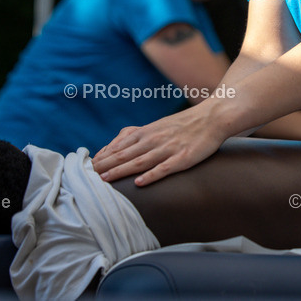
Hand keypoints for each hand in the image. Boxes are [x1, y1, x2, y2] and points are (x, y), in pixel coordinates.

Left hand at [92, 103, 228, 185]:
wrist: (213, 117)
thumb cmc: (185, 124)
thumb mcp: (158, 125)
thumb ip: (139, 135)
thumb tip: (117, 146)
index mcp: (148, 132)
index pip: (119, 146)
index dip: (103, 156)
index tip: (87, 166)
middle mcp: (155, 139)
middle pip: (125, 154)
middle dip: (105, 165)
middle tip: (88, 176)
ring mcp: (169, 148)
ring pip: (140, 161)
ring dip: (120, 171)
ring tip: (105, 179)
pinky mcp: (184, 157)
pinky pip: (165, 168)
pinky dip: (152, 175)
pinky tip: (140, 183)